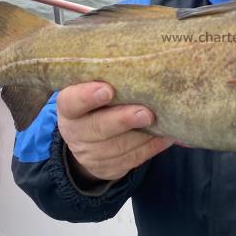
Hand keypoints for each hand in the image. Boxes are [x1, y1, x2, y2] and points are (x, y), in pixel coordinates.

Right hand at [57, 82, 172, 181]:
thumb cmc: (99, 104)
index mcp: (69, 108)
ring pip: (118, 148)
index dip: (87, 97)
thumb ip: (111, 81)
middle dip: (123, 120)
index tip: (108, 90)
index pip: (71, 102)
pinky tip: (166, 136)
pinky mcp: (109, 169)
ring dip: (142, 136)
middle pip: (98, 128)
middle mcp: (75, 133)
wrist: (91, 140)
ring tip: (161, 122)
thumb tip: (142, 66)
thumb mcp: (94, 89)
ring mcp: (90, 155)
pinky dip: (152, 147)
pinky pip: (132, 160)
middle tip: (146, 113)